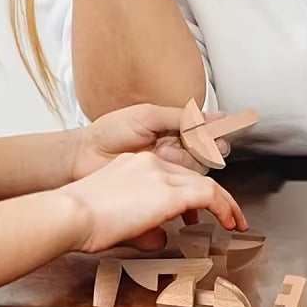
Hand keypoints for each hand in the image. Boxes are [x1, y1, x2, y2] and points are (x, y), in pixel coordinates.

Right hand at [59, 151, 247, 253]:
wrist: (72, 213)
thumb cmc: (82, 220)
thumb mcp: (115, 218)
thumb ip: (142, 225)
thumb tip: (162, 239)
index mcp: (135, 163)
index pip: (174, 174)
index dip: (192, 192)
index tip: (199, 212)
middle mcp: (151, 162)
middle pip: (193, 176)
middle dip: (214, 197)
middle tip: (228, 216)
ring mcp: (161, 174)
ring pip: (205, 184)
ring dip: (225, 203)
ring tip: (235, 220)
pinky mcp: (169, 191)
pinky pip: (209, 195)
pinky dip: (225, 207)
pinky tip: (230, 222)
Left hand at [70, 103, 230, 180]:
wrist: (84, 156)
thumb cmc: (110, 132)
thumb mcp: (147, 116)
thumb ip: (179, 118)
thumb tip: (209, 115)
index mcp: (171, 128)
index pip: (203, 130)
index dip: (215, 132)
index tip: (222, 130)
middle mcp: (173, 149)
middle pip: (204, 152)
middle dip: (202, 147)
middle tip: (196, 143)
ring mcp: (167, 171)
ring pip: (195, 170)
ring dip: (184, 159)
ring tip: (164, 151)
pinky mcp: (160, 192)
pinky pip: (182, 191)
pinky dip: (182, 185)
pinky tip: (171, 174)